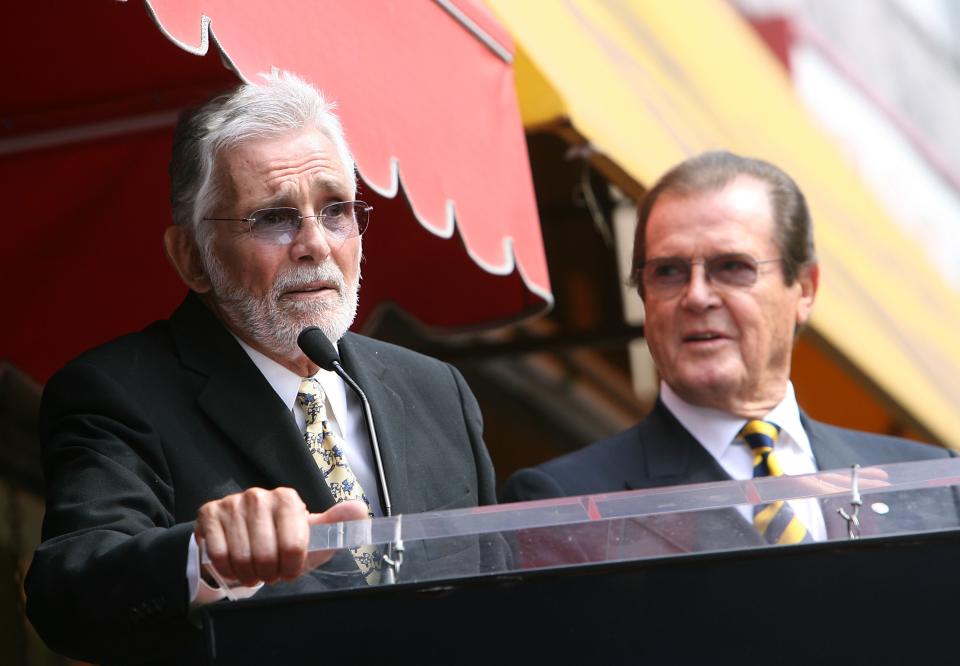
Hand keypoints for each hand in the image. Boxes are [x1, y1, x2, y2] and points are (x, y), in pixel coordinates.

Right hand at [195, 487, 367, 585]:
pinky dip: (227, 569)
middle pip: (265, 555)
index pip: (293, 546)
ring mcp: (232, 503)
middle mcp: (259, 496)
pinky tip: (234, 566)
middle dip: (269, 573)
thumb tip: (359, 509)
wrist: (244, 537)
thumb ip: (336, 524)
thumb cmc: (283, 539)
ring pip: (241, 558)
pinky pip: (218, 555)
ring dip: (248, 574)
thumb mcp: (311, 535)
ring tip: (253, 570)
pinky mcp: (208, 514)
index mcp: (287, 499)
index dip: (291, 567)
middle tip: (269, 572)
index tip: (289, 569)